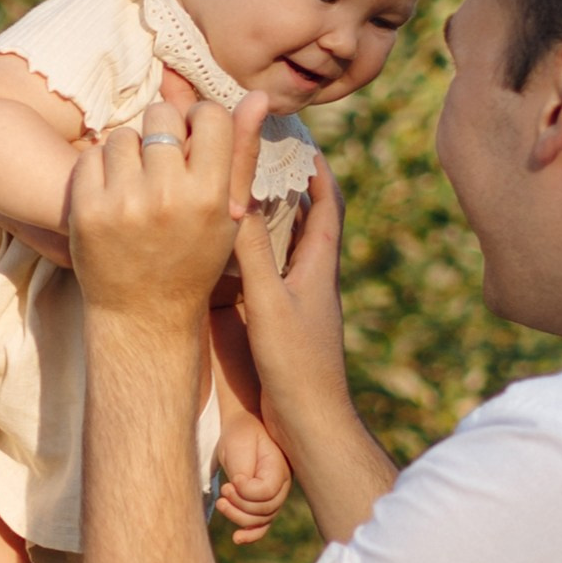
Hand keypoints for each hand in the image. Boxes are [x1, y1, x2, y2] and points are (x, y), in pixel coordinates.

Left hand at [69, 93, 269, 326]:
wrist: (143, 314)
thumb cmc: (193, 260)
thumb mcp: (228, 214)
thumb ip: (241, 153)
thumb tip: (258, 96)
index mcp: (210, 196)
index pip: (209, 116)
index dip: (201, 123)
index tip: (194, 143)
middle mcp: (166, 196)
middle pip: (162, 115)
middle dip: (163, 132)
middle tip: (162, 162)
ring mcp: (122, 203)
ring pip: (123, 136)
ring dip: (130, 153)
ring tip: (137, 184)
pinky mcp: (85, 210)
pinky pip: (91, 156)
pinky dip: (101, 170)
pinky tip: (113, 196)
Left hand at [215, 415, 292, 544]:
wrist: (243, 428)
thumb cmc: (241, 434)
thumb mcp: (240, 446)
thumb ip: (243, 471)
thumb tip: (240, 490)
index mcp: (279, 469)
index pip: (266, 493)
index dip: (246, 491)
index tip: (233, 479)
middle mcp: (281, 486)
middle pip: (265, 511)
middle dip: (240, 505)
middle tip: (224, 489)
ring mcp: (274, 496)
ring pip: (261, 521)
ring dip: (238, 517)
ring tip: (221, 502)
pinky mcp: (262, 502)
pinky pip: (261, 525)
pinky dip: (250, 534)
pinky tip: (237, 538)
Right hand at [230, 154, 351, 463]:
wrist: (311, 422)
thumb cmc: (296, 364)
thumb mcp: (267, 302)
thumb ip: (251, 254)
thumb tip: (235, 200)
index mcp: (319, 265)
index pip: (326, 203)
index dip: (317, 168)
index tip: (299, 139)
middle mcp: (314, 277)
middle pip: (309, 218)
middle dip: (291, 184)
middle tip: (263, 157)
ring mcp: (302, 299)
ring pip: (290, 245)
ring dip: (273, 216)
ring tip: (244, 191)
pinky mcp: (286, 320)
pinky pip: (274, 272)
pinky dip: (259, 252)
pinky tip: (235, 253)